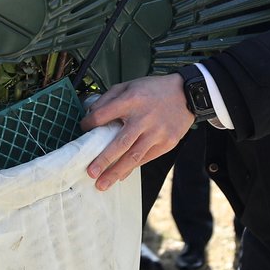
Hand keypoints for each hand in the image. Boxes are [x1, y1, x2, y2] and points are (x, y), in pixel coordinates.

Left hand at [81, 74, 193, 191]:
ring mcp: (156, 132)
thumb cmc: (153, 90)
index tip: (83, 130)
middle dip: (103, 160)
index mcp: (131, 100)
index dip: (89, 124)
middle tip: (90, 172)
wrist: (186, 94)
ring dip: (116, 172)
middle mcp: (143, 118)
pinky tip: (120, 175)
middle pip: (120, 143)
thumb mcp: (129, 85)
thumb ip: (108, 98)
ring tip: (102, 184)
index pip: (103, 115)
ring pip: (133, 156)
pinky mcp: (167, 143)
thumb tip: (91, 114)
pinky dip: (131, 168)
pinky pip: (146, 159)